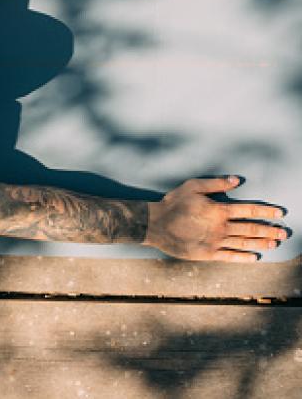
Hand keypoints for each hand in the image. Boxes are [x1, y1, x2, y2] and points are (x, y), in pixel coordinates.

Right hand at [143, 176, 287, 261]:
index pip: (249, 211)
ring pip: (244, 243)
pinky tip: (254, 257)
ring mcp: (215, 242)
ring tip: (274, 244)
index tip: (280, 213)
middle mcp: (221, 227)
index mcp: (219, 210)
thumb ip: (215, 183)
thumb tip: (236, 180)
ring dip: (261, 243)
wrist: (155, 225)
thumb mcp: (192, 186)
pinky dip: (244, 257)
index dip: (266, 211)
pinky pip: (230, 256)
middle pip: (251, 229)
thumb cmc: (173, 203)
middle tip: (283, 232)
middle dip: (269, 230)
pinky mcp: (208, 253)